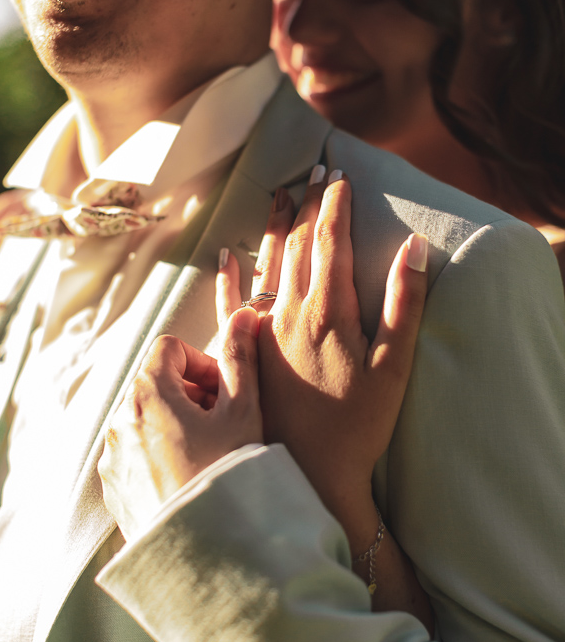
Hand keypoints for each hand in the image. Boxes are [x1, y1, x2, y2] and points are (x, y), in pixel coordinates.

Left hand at [99, 307, 262, 539]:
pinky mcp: (113, 489)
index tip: (224, 391)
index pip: (169, 348)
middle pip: (155, 383)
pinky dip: (160, 455)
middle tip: (223, 423)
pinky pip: (135, 454)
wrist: (210, 552)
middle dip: (191, 394)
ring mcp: (112, 458)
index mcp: (147, 394)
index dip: (202, 362)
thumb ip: (240, 357)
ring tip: (209, 454)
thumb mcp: (242, 411)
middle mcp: (119, 421)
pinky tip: (191, 479)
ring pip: (145, 420)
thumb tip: (242, 315)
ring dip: (176, 424)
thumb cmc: (229, 475)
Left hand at [218, 167, 427, 552]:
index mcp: (329, 311)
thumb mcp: (393, 367)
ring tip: (279, 193)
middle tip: (315, 171)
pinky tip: (227, 254)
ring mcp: (264, 332)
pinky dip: (229, 275)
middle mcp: (290, 313)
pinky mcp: (246, 354)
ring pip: (268, 264)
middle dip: (309, 205)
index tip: (341, 176)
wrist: (312, 470)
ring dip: (276, 227)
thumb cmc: (358, 424)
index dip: (337, 206)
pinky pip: (231, 302)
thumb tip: (413, 247)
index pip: (332, 242)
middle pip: (300, 245)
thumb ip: (404, 305)